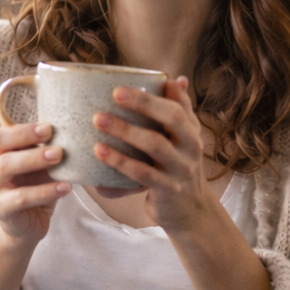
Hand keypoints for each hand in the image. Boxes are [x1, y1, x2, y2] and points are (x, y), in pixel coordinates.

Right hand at [0, 121, 69, 244]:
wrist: (29, 223)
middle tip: (56, 144)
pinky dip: (44, 191)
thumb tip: (67, 131)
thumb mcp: (40, 166)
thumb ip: (44, 149)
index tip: (49, 128)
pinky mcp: (0, 210)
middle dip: (27, 141)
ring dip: (34, 161)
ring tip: (60, 159)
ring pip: (4, 169)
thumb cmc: (35, 188)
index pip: (0, 136)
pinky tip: (64, 188)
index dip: (23, 131)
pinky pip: (21, 198)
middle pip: (0, 149)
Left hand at [92, 77, 216, 235]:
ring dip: (125, 130)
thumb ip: (177, 112)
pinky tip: (99, 152)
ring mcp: (180, 168)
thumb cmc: (177, 168)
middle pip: (172, 118)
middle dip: (144, 103)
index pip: (179, 104)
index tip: (128, 84)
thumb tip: (176, 79)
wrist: (189, 211)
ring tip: (99, 120)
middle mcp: (191, 146)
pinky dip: (119, 162)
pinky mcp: (167, 189)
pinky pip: (142, 173)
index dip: (158, 92)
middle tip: (114, 94)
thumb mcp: (181, 140)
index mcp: (191, 131)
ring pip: (154, 144)